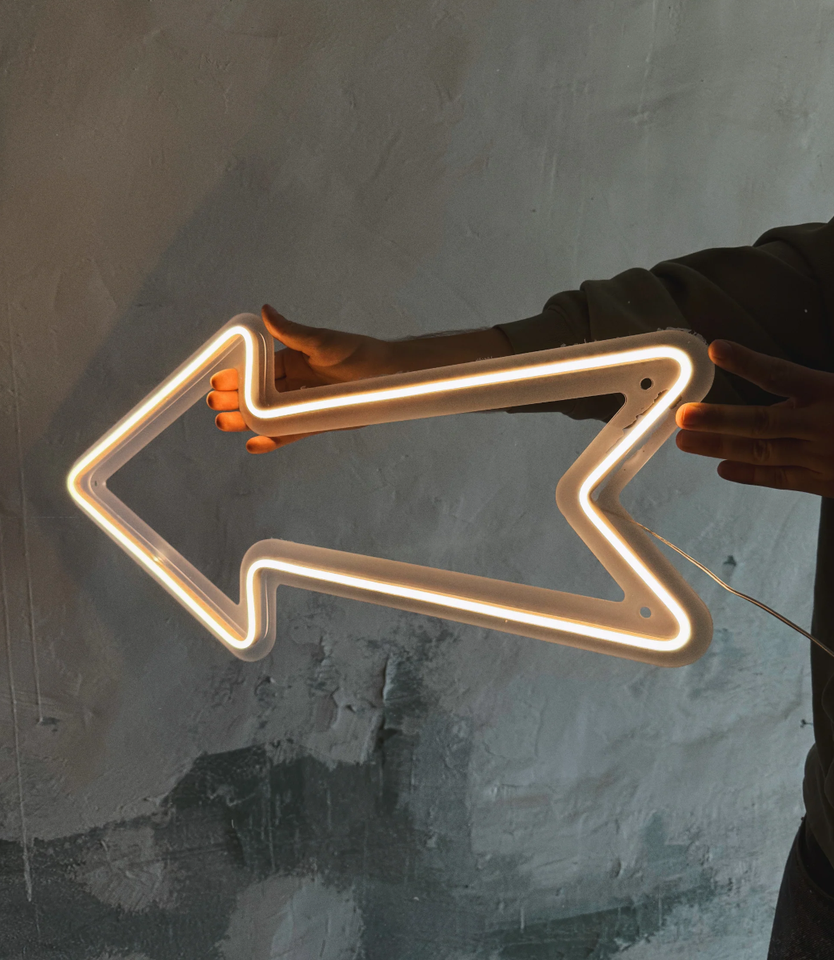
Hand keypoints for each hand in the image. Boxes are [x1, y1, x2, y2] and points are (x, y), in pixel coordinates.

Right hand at [206, 304, 399, 453]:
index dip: (237, 378)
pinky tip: (254, 444)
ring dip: (247, 420)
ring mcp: (304, 405)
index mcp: (292, 361)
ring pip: (270, 416)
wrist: (389, 374)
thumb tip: (265, 311)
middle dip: (235, 401)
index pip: (257, 371)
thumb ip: (291, 332)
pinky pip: (291, 433)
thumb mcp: (320, 341)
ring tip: (225, 423)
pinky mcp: (317, 423)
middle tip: (214, 405)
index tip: (217, 382)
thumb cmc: (357, 352)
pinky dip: (273, 439)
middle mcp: (295, 384)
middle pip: (258, 396)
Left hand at [675, 340, 833, 496]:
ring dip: (720, 447)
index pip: (782, 373)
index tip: (717, 349)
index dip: (748, 362)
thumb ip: (813, 383)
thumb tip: (778, 378)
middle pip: (761, 422)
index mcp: (832, 392)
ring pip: (762, 452)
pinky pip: (780, 479)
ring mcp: (821, 457)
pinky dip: (750, 474)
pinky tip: (722, 468)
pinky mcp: (824, 481)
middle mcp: (823, 426)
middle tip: (683, 415)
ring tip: (686, 441)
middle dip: (718, 419)